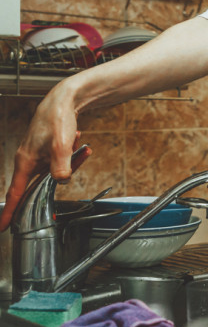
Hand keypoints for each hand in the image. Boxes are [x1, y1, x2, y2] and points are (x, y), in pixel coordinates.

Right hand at [0, 83, 85, 230]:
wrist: (65, 100)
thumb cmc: (57, 119)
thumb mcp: (62, 145)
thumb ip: (61, 165)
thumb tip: (60, 181)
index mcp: (26, 161)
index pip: (16, 193)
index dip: (10, 211)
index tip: (3, 227)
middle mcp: (29, 161)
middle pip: (40, 184)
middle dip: (56, 180)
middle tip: (64, 169)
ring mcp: (39, 157)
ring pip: (56, 172)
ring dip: (71, 161)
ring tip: (77, 141)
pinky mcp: (49, 153)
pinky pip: (63, 162)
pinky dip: (74, 155)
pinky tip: (80, 142)